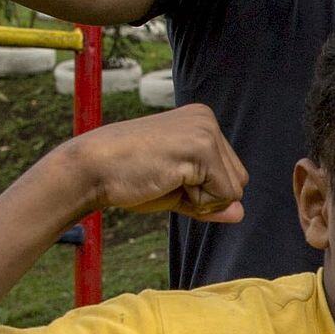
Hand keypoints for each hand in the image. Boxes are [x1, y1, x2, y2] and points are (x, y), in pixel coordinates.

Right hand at [68, 104, 245, 222]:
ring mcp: (206, 131)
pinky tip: (167, 179)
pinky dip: (197, 202)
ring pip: (234, 191)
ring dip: (201, 200)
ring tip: (165, 178)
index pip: (231, 175)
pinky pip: (222, 196)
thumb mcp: (179, 191)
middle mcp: (208, 120)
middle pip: (239, 182)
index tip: (167, 177)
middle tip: (165, 180)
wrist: (92, 169)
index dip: (202, 192)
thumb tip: (241, 213)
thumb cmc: (129, 178)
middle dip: (205, 197)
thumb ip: (211, 200)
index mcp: (202, 122)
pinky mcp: (201, 148)